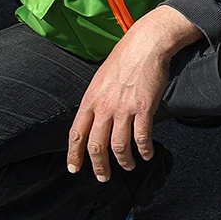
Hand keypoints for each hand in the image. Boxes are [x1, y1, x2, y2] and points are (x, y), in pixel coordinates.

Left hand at [66, 5, 199, 182]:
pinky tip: (146, 154)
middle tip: (103, 177)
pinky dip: (144, 149)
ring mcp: (124, 108)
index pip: (76, 134)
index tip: (74, 168)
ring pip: (119, 146)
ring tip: (128, 166)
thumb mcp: (100, 79)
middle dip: (99, 166)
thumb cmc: (125, 58)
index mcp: (90, 100)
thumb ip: (95, 100)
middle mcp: (104, 107)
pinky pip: (142, 137)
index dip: (74, 155)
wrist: (147, 44)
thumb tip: (94, 118)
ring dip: (123, 161)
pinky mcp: (144, 108)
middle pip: (96, 145)